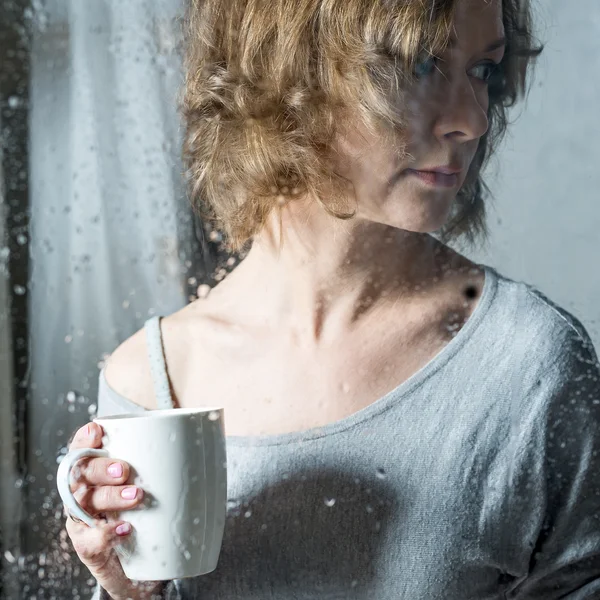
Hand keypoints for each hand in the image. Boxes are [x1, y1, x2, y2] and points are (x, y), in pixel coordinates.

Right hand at [64, 422, 162, 599]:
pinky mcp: (89, 548)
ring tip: (137, 496)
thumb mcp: (155, 485)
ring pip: (84, 503)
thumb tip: (207, 441)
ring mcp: (83, 521)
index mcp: (96, 473)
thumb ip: (166, 464)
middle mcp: (84, 494)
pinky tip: (125, 529)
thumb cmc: (150, 514)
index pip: (81, 450)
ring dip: (110, 497)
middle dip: (100, 468)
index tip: (97, 430)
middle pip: (81, 475)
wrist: (142, 565)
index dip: (83, 439)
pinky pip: (90, 540)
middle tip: (124, 470)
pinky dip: (106, 534)